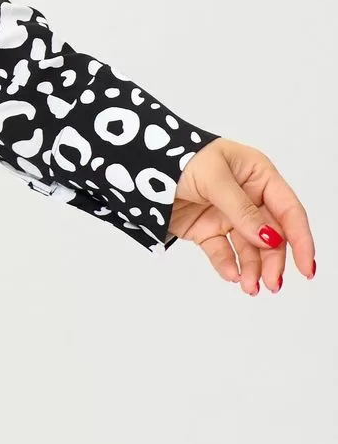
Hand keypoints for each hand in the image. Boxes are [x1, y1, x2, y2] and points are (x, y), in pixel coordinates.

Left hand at [168, 136, 315, 292]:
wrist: (136, 165)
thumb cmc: (177, 157)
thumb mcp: (213, 179)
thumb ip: (242, 210)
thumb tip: (269, 238)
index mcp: (256, 174)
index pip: (288, 209)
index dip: (301, 238)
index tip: (306, 267)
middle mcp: (246, 195)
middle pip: (271, 234)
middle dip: (273, 260)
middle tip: (270, 283)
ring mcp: (226, 213)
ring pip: (248, 248)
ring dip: (252, 268)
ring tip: (249, 287)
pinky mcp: (206, 229)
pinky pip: (223, 252)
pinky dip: (228, 265)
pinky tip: (231, 276)